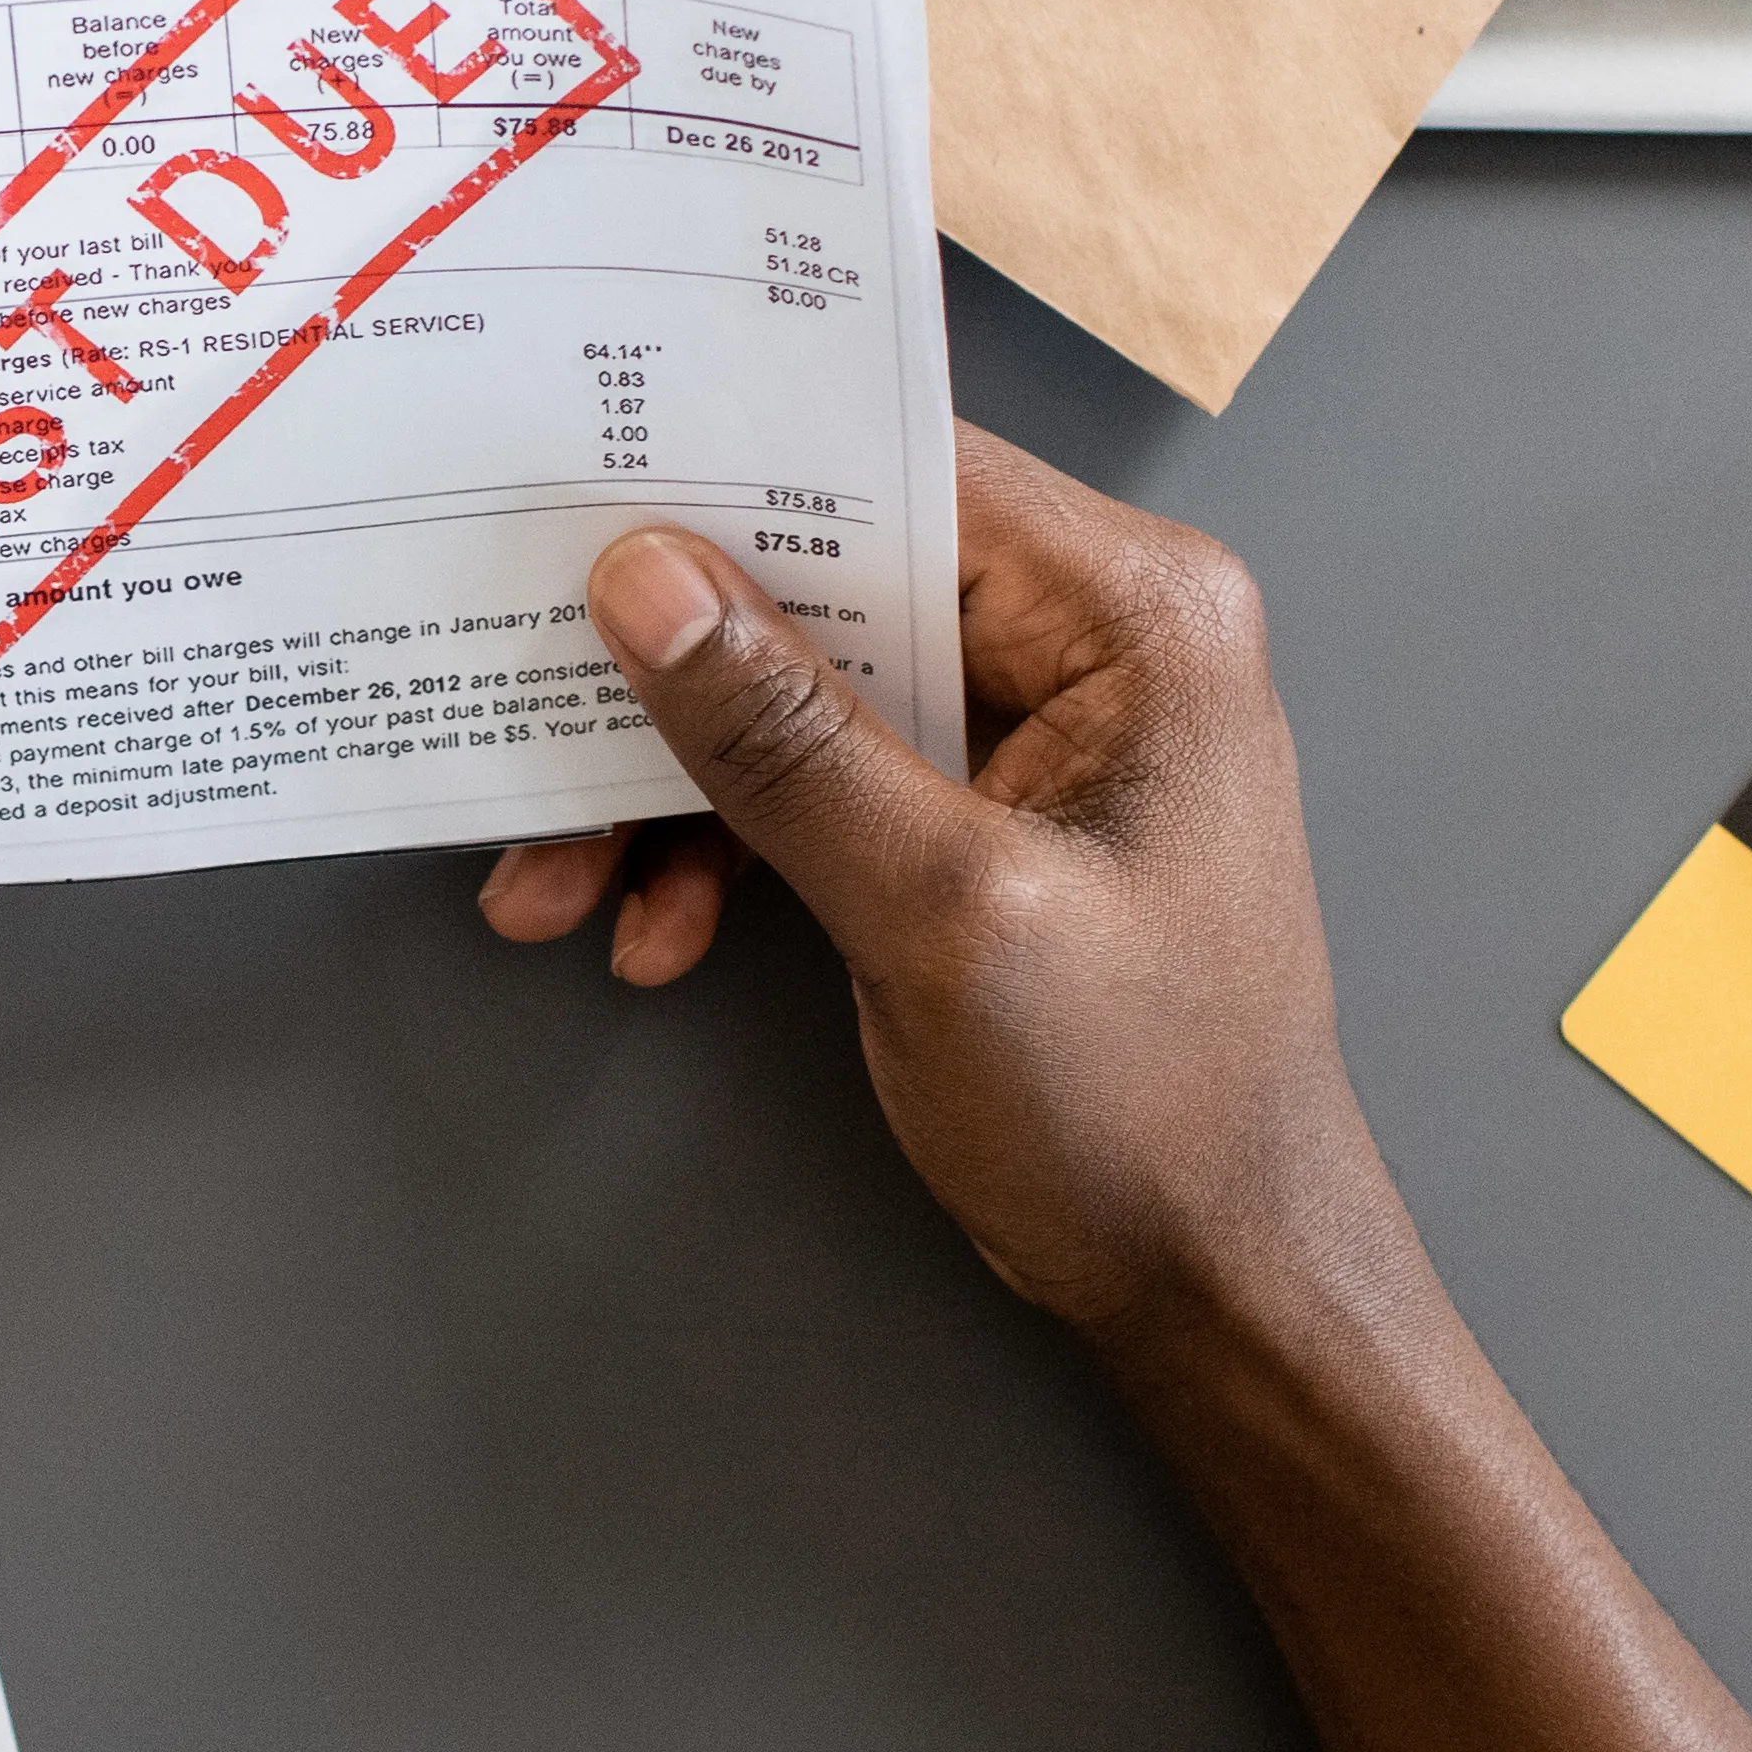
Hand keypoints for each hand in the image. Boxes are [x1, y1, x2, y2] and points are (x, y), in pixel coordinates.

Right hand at [478, 425, 1400, 1357]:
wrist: (1216, 1281)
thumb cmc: (1148, 1108)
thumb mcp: (941, 914)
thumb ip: (787, 742)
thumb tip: (649, 583)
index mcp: (1136, 614)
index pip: (903, 469)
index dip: (733, 479)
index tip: (580, 506)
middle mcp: (1095, 641)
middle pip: (831, 580)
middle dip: (670, 673)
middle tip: (535, 718)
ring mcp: (1039, 731)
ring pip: (802, 690)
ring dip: (672, 786)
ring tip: (565, 883)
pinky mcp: (985, 814)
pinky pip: (821, 779)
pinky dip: (725, 848)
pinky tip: (654, 926)